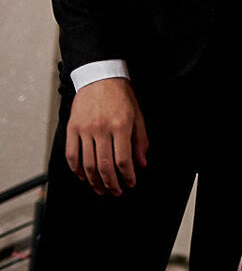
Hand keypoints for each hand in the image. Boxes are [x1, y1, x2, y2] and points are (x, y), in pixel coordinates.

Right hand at [65, 77, 147, 195]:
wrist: (100, 77)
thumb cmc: (121, 96)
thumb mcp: (138, 116)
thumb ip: (140, 141)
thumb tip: (141, 164)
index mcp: (121, 125)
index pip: (123, 159)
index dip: (127, 176)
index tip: (130, 183)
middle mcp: (101, 129)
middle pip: (104, 165)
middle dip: (111, 183)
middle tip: (116, 192)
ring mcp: (84, 129)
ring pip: (87, 164)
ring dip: (94, 181)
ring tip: (101, 189)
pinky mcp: (72, 129)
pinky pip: (71, 155)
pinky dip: (76, 170)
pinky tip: (83, 177)